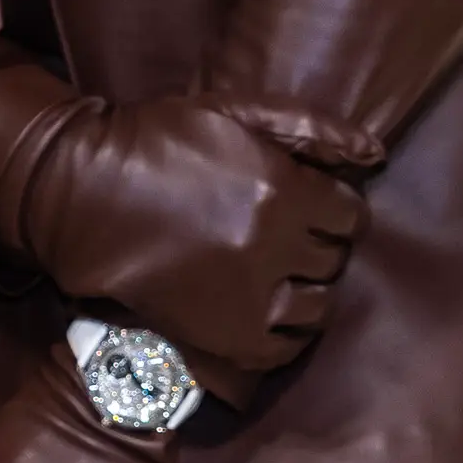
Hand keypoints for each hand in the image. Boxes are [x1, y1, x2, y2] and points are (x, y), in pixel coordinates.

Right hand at [14, 96, 365, 380]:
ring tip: (276, 274)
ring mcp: (250, 300)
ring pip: (317, 307)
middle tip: (284, 235)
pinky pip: (282, 350)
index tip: (309, 204)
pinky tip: (266, 312)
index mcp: (281, 190)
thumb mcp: (233, 111)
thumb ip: (310, 127)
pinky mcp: (224, 338)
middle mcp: (273, 248)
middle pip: (332, 259)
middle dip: (316, 244)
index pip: (349, 214)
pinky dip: (284, 334)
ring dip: (305, 289)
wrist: (84, 195)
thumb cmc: (159, 141)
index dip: (332, 207)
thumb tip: (378, 153)